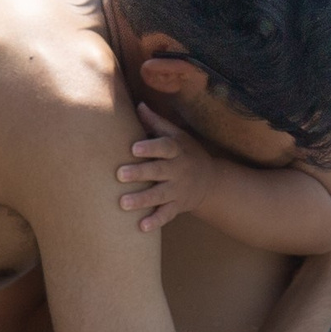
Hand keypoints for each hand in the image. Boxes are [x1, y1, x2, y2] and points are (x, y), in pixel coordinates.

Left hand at [117, 103, 212, 231]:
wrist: (210, 181)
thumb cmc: (184, 152)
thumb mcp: (176, 135)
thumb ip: (156, 123)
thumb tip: (139, 104)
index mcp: (176, 150)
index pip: (164, 147)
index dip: (150, 147)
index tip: (133, 148)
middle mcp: (178, 170)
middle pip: (159, 171)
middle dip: (140, 173)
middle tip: (120, 174)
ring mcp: (178, 189)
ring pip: (160, 195)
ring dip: (142, 200)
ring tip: (123, 204)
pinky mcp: (178, 206)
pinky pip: (166, 214)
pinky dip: (155, 221)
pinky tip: (141, 227)